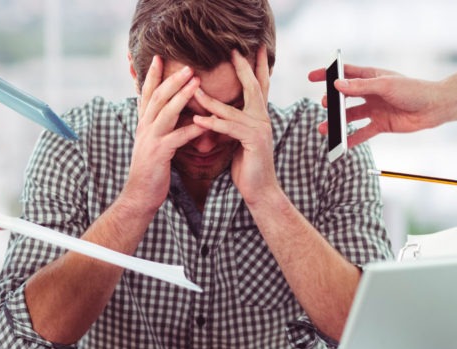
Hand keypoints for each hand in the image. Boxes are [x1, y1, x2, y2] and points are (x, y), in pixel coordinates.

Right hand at [125, 55, 203, 210]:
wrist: (139, 195)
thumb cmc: (150, 170)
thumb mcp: (151, 143)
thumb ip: (158, 127)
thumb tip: (168, 113)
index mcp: (143, 124)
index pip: (147, 94)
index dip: (152, 75)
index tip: (158, 57)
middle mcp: (144, 128)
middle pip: (158, 97)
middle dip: (172, 79)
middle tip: (188, 65)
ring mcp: (150, 140)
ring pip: (166, 112)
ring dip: (182, 95)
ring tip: (197, 82)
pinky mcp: (159, 154)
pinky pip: (178, 138)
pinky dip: (193, 129)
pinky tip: (206, 123)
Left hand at [192, 47, 274, 202]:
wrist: (259, 190)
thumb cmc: (247, 166)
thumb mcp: (239, 140)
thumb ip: (232, 123)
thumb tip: (217, 111)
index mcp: (259, 117)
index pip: (258, 86)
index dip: (255, 67)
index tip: (249, 50)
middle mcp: (263, 119)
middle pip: (253, 87)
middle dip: (243, 68)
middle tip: (233, 51)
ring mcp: (260, 129)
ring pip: (232, 109)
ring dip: (210, 100)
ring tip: (193, 89)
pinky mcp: (253, 142)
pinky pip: (229, 128)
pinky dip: (212, 124)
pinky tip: (197, 120)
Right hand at [307, 64, 442, 147]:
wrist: (434, 108)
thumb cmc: (413, 90)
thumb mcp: (385, 85)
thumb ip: (360, 86)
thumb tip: (337, 86)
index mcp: (371, 77)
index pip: (345, 73)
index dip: (328, 74)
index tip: (312, 77)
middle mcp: (371, 93)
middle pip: (345, 97)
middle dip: (332, 102)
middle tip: (325, 105)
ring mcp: (375, 109)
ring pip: (351, 116)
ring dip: (337, 122)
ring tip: (324, 128)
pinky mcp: (381, 124)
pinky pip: (362, 133)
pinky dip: (351, 139)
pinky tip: (341, 144)